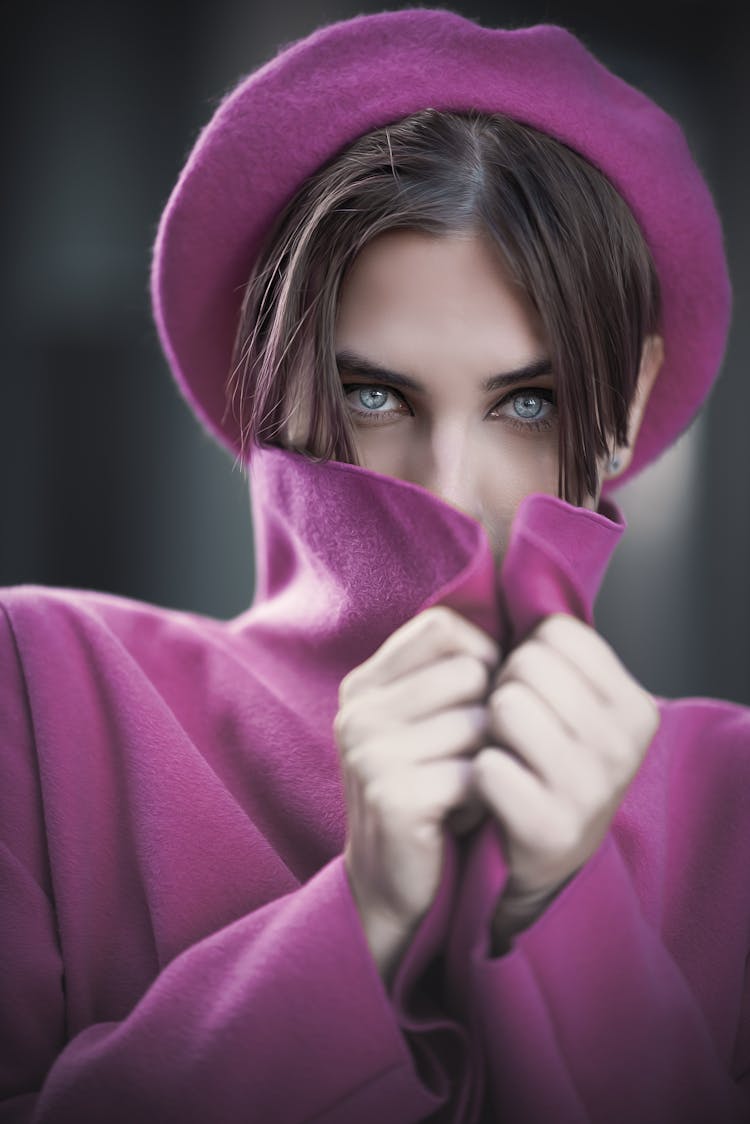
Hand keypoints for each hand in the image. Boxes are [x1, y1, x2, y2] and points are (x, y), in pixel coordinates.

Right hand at [334, 606, 497, 980]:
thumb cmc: (428, 795)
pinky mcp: (393, 794)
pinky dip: (485, 799)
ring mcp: (370, 750)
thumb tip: (527, 622)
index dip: (482, 659)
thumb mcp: (429, 722)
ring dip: (490, 762)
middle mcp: (359, 709)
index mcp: (365, 683)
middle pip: (471, 671)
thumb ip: (454, 671)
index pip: (444, 626)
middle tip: (466, 762)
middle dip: (490, 718)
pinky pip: (479, 772)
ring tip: (462, 791)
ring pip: (482, 721)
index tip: (478, 706)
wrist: (393, 888)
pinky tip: (459, 817)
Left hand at [471, 614, 660, 949]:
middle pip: (527, 665)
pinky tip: (493, 792)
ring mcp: (593, 789)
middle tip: (510, 728)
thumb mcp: (570, 704)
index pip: (556, 632)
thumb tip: (516, 573)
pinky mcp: (552, 828)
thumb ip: (554, 650)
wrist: (535, 860)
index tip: (531, 691)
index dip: (526, 655)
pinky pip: (486, 764)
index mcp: (635, 706)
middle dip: (502, 688)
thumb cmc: (543, 761)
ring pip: (504, 706)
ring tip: (502, 754)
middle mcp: (626, 745)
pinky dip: (477, 774)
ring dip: (486, 729)